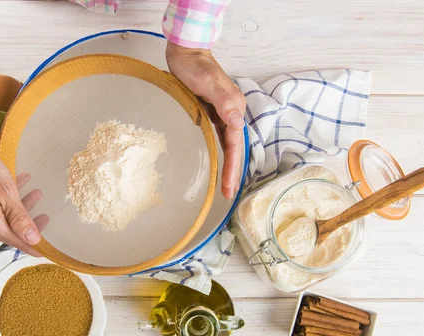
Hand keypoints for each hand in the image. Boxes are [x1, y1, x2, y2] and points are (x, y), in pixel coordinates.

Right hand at [0, 123, 47, 255]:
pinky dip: (7, 200)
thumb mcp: (6, 194)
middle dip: (28, 224)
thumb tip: (33, 240)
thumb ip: (20, 219)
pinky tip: (19, 183)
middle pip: (10, 231)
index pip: (18, 242)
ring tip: (36, 194)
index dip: (33, 246)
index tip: (46, 250)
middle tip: (45, 217)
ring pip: (2, 217)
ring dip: (20, 207)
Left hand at [166, 42, 245, 198]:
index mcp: (234, 108)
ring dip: (227, 165)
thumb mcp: (208, 82)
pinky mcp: (212, 113)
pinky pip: (218, 138)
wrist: (186, 51)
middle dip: (233, 172)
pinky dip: (219, 152)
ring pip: (227, 145)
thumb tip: (237, 121)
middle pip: (234, 148)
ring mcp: (222, 113)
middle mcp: (231, 113)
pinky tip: (214, 162)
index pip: (235, 144)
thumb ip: (223, 100)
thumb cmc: (195, 66)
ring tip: (225, 186)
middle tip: (228, 194)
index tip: (229, 187)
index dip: (233, 167)